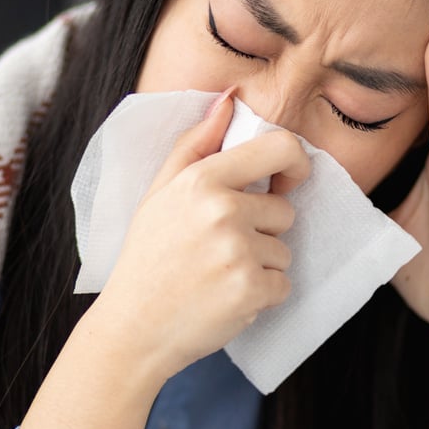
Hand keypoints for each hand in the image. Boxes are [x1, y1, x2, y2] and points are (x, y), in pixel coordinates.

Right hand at [89, 88, 310, 379]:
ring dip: (260, 265)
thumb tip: (230, 100)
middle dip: (261, 230)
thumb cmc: (148, 256)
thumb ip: (197, 144)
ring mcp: (239, 252)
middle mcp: (223, 211)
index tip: (286, 181)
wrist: (133, 328)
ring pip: (283, 250)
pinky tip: (225, 297)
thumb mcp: (160, 192)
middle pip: (284, 210)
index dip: (295, 163)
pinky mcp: (251, 290)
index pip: (280, 148)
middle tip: (218, 249)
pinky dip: (261, 295)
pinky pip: (283, 284)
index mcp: (202, 180)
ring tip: (217, 274)